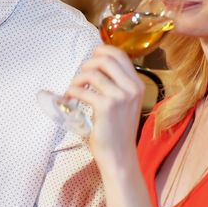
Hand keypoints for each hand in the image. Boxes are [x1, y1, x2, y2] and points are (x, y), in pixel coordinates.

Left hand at [65, 45, 144, 161]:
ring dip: (76, 80)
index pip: (120, 54)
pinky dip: (71, 93)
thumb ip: (115, 84)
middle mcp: (132, 88)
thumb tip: (94, 64)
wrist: (119, 155)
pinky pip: (81, 90)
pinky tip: (70, 100)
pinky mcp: (106, 107)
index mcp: (137, 84)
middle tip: (80, 78)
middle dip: (87, 64)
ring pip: (91, 73)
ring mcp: (120, 97)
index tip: (90, 60)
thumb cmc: (117, 129)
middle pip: (105, 59)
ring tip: (73, 91)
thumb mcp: (123, 103)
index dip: (101, 51)